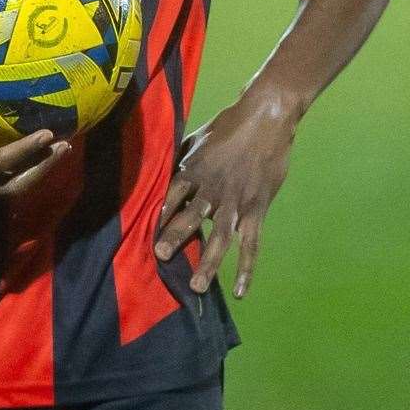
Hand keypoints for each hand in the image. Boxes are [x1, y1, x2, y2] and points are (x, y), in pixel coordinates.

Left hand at [155, 89, 299, 297]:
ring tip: (196, 286)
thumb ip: (180, 158)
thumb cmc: (228, 126)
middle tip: (159, 257)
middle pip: (190, 217)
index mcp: (194, 169)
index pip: (172, 195)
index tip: (143, 230)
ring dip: (208, 262)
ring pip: (220, 237)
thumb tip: (159, 170)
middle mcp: (213, 188)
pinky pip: (251, 244)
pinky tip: (239, 290)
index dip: (160, 213)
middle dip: (174, 238)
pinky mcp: (257, 209)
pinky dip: (246, 268)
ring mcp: (236, 201)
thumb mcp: (196, 138)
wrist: (265, 119)